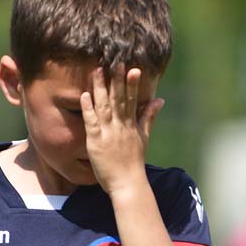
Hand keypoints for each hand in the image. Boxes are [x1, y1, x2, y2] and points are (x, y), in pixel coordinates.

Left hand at [80, 64, 164, 196]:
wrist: (128, 184)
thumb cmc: (134, 162)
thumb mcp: (144, 137)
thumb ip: (149, 117)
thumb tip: (160, 100)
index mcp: (131, 125)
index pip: (131, 100)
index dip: (132, 83)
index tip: (133, 67)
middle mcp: (120, 126)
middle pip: (118, 99)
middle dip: (117, 80)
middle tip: (116, 61)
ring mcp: (108, 133)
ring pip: (104, 106)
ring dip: (100, 88)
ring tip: (97, 70)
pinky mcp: (95, 141)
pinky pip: (91, 122)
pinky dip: (88, 108)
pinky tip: (85, 95)